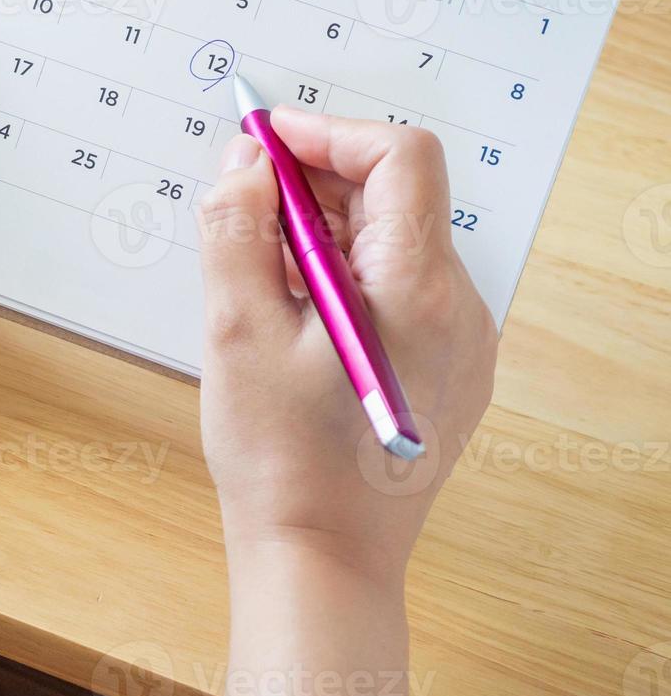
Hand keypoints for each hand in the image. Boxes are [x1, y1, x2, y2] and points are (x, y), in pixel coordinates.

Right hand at [196, 108, 498, 580]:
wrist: (322, 562)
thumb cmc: (280, 459)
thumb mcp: (236, 330)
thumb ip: (236, 231)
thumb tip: (244, 166)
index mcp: (418, 288)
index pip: (399, 157)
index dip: (328, 133)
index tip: (264, 140)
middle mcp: (458, 308)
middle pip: (396, 198)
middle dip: (314, 181)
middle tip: (240, 198)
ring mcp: (460, 344)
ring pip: (392, 244)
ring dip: (323, 229)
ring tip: (254, 262)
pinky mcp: (445, 371)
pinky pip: (397, 290)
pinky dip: (343, 273)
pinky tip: (289, 310)